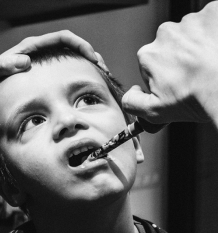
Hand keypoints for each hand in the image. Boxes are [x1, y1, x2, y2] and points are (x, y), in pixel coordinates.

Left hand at [0, 31, 100, 140]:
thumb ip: (2, 67)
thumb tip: (25, 61)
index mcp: (27, 49)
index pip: (62, 38)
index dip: (81, 45)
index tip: (94, 59)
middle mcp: (33, 53)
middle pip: (70, 47)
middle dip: (89, 56)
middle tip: (104, 72)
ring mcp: (35, 64)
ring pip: (67, 60)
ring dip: (84, 68)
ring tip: (98, 82)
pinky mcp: (35, 76)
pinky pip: (59, 73)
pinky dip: (72, 78)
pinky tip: (79, 94)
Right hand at [122, 2, 217, 125]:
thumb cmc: (197, 100)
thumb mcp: (155, 113)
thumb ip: (132, 103)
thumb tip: (130, 93)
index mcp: (149, 55)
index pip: (153, 59)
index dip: (165, 70)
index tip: (178, 79)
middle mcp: (166, 34)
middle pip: (173, 42)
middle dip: (182, 54)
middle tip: (196, 71)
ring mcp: (192, 22)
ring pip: (193, 30)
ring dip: (200, 42)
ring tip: (209, 60)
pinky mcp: (214, 13)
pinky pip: (212, 19)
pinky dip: (215, 30)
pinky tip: (217, 47)